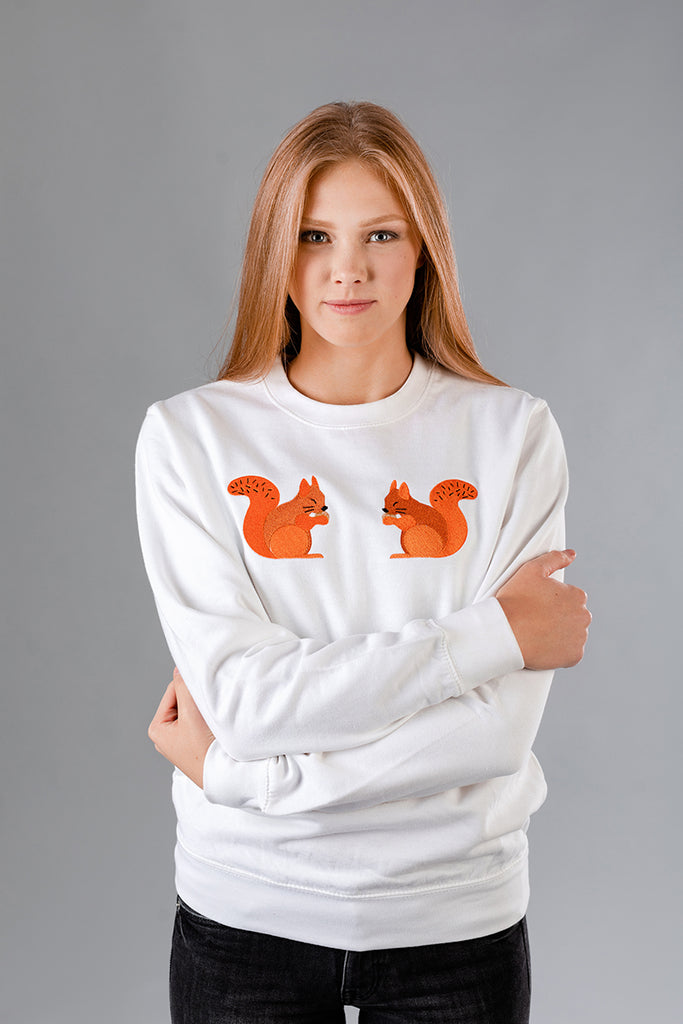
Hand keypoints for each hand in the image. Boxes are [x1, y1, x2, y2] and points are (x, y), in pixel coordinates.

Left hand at [148, 668, 214, 787]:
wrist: (227, 776)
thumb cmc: (206, 750)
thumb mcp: (191, 713)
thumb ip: (184, 687)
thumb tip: (180, 668)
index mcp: (157, 728)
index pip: (172, 691)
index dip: (189, 687)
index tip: (204, 690)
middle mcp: (165, 736)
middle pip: (182, 700)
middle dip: (196, 699)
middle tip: (210, 707)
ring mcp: (179, 742)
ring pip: (192, 710)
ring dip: (203, 709)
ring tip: (213, 718)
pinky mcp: (193, 746)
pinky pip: (199, 722)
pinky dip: (207, 719)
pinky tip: (215, 726)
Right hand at [495, 549, 590, 669]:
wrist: (504, 632)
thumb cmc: (515, 600)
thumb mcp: (531, 570)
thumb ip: (555, 558)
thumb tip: (572, 554)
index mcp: (577, 596)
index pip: (571, 598)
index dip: (553, 601)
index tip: (537, 605)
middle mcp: (583, 617)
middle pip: (574, 616)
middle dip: (559, 618)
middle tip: (536, 619)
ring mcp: (579, 638)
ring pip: (573, 634)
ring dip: (560, 634)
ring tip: (538, 632)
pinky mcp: (574, 657)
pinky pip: (571, 654)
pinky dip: (560, 651)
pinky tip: (544, 645)